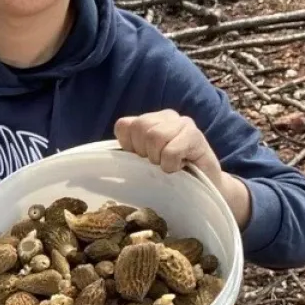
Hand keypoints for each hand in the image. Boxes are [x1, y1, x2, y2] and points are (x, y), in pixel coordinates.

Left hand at [114, 110, 251, 226]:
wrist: (205, 188)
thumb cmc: (171, 176)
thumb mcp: (144, 163)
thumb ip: (128, 153)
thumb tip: (100, 159)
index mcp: (148, 121)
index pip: (124, 125)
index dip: (129, 146)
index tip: (141, 160)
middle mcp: (165, 116)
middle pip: (140, 128)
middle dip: (145, 153)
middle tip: (158, 164)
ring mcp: (182, 123)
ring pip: (155, 136)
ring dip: (159, 159)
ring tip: (170, 165)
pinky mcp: (196, 135)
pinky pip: (171, 150)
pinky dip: (171, 165)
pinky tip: (181, 167)